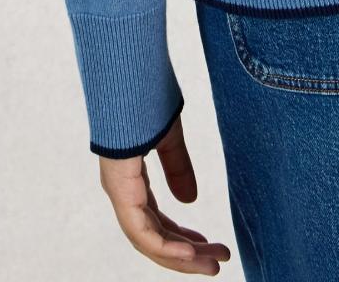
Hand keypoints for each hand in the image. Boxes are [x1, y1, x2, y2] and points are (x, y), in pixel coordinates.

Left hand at [98, 113, 232, 273]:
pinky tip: (190, 254)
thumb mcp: (169, 137)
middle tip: (218, 262)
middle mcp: (123, 191)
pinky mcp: (121, 190)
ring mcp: (120, 192)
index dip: (182, 238)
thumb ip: (178, 167)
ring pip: (149, 241)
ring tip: (212, 266)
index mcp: (131, 179)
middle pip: (155, 236)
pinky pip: (142, 232)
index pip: (156, 221)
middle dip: (188, 253)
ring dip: (182, 258)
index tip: (208, 244)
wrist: (128, 76)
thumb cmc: (144, 97)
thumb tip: (190, 201)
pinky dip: (166, 248)